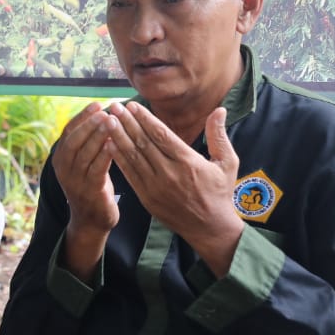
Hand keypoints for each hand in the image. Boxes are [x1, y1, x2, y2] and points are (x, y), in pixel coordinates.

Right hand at [51, 103, 119, 280]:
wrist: (92, 219)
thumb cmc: (92, 185)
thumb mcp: (83, 163)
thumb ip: (87, 143)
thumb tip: (101, 113)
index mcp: (60, 158)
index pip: (68, 132)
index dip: (82, 117)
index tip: (97, 104)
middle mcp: (63, 168)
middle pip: (74, 140)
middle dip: (89, 124)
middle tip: (105, 111)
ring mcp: (74, 181)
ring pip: (85, 153)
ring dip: (99, 136)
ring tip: (112, 122)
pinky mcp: (89, 191)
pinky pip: (97, 169)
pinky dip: (105, 154)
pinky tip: (115, 143)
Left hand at [105, 103, 243, 274]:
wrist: (210, 228)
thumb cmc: (219, 193)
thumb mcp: (227, 163)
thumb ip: (219, 135)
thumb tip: (219, 109)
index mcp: (188, 162)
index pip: (161, 135)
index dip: (144, 119)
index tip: (132, 105)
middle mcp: (169, 173)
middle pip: (143, 143)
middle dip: (126, 123)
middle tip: (113, 107)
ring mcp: (155, 187)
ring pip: (133, 157)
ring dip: (118, 137)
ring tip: (107, 121)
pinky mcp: (146, 198)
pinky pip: (129, 174)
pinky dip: (118, 158)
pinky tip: (108, 144)